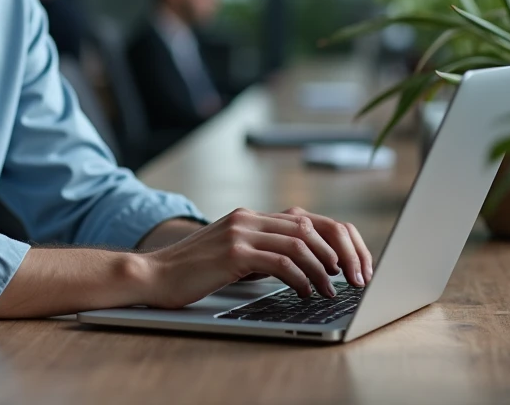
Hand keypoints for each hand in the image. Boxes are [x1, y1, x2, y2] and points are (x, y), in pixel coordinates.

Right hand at [138, 207, 372, 309]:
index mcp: (251, 217)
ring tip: (331, 291)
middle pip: (313, 226)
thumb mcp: (234, 255)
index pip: (309, 219)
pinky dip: (301, 278)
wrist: (153, 275)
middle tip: (357, 279)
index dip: (339, 240)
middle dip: (342, 253)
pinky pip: (281, 262)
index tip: (356, 265)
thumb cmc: (193, 272)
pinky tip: (305, 293)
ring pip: (300, 243)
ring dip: (324, 270)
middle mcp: (249, 218)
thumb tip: (305, 265)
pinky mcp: (233, 253)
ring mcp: (240, 232)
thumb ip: (263, 251)